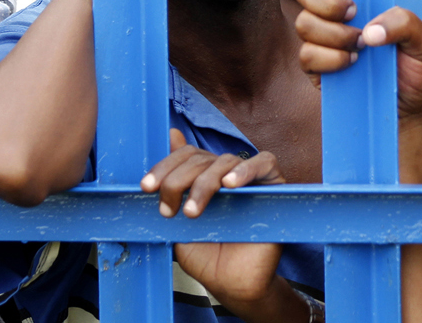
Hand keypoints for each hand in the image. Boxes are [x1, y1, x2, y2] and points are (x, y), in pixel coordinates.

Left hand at [141, 130, 289, 317]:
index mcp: (204, 176)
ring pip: (226, 160)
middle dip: (178, 180)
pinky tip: (229, 185)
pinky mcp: (274, 186)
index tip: (146, 188)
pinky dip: (246, 169)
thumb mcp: (178, 219)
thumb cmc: (206, 255)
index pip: (185, 156)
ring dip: (204, 183)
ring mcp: (251, 179)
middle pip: (201, 158)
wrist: (232, 286)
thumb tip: (171, 135)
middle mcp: (227, 173)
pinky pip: (265, 163)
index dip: (164, 167)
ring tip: (193, 211)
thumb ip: (173, 184)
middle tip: (168, 210)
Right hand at [291, 0, 421, 120]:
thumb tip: (369, 32)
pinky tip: (352, 65)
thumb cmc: (415, 68)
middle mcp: (333, 14)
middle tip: (354, 19)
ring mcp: (320, 40)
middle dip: (326, 3)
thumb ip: (404, 23)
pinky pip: (307, 56)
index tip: (352, 2)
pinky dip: (331, 60)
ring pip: (304, 24)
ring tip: (361, 50)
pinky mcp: (314, 67)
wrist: (409, 108)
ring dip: (335, 36)